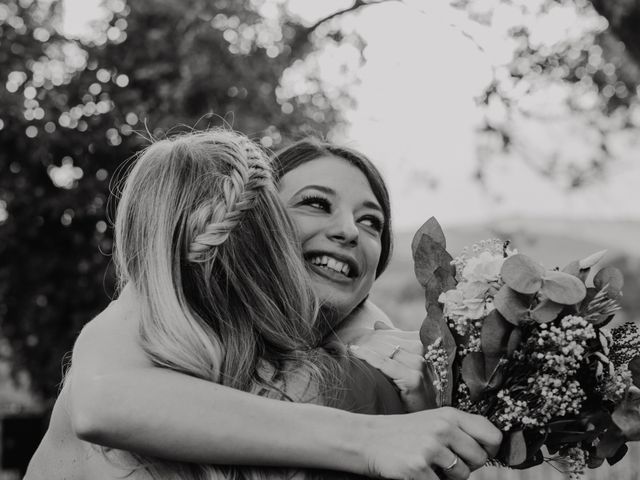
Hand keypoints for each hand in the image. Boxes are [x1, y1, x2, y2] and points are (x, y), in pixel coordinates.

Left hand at [348, 322, 435, 411]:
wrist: (427, 414)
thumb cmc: (414, 388)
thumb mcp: (405, 362)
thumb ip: (395, 341)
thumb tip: (378, 324)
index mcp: (423, 343)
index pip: (392, 333)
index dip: (372, 335)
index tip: (355, 338)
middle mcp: (423, 351)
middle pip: (387, 339)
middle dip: (365, 340)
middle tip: (347, 342)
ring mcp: (419, 364)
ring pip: (385, 348)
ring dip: (364, 346)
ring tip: (349, 348)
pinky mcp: (413, 379)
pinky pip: (385, 363)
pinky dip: (367, 356)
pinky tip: (354, 351)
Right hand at [361, 407, 501, 479]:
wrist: (368, 439)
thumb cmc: (404, 433)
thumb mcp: (433, 421)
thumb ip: (459, 430)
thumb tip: (488, 450)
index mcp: (449, 415)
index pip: (492, 435)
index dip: (490, 449)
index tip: (478, 453)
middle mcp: (442, 428)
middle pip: (479, 459)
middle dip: (467, 466)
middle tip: (447, 462)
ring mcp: (430, 448)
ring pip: (462, 475)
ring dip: (449, 478)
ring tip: (431, 466)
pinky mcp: (418, 467)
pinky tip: (419, 473)